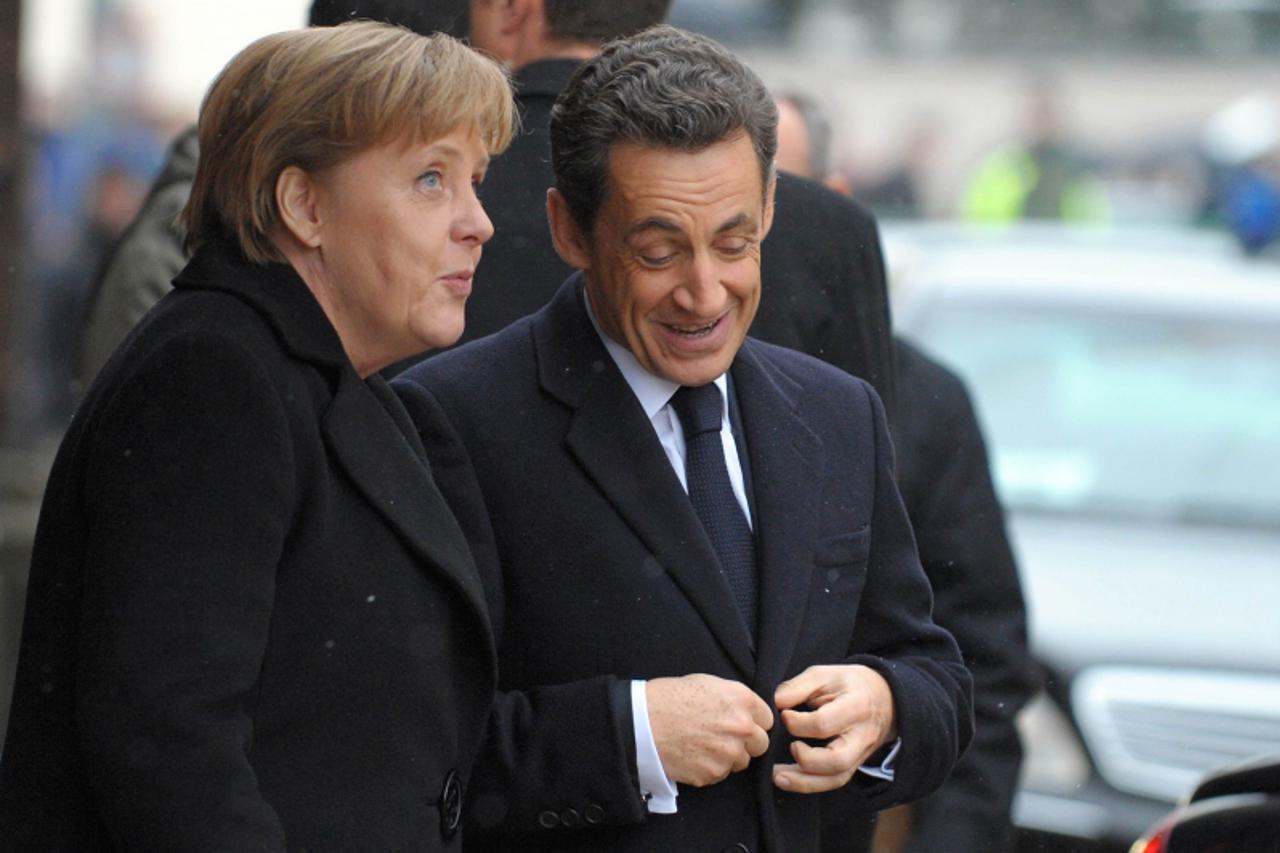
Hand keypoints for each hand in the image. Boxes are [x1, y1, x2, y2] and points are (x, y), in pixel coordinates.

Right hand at [646, 674, 773, 786]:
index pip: (767, 719)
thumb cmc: (669, 697)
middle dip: (746, 742)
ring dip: (728, 757)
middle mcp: (741, 727)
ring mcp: (727, 753)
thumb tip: (748, 711)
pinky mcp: (712, 773)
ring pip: (741, 762)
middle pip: (760, 744)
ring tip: (703, 745)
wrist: (641, 722)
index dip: (754, 721)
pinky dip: (709, 768)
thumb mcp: (707, 683)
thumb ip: (734, 699)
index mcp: (741, 700)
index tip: (742, 723)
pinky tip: (693, 755)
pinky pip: (720, 774)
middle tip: (723, 737)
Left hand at [771, 664, 896, 793]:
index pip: (824, 723)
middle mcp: (861, 736)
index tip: (783, 715)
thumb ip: (797, 687)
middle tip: (790, 747)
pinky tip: (788, 780)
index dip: (797, 723)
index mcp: (855, 707)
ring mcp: (860, 755)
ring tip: (778, 776)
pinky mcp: (853, 765)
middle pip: (837, 760)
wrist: (884, 698)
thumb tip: (774, 702)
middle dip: (806, 760)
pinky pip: (834, 782)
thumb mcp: (824, 675)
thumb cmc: (849, 685)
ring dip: (804, 781)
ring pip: (836, 778)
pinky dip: (810, 785)